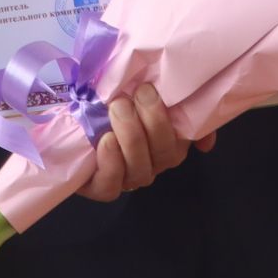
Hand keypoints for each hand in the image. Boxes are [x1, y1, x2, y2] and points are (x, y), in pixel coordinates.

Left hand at [76, 84, 215, 201]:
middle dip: (154, 120)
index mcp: (168, 139)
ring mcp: (129, 177)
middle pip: (166, 153)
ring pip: (140, 167)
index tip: (167, 96)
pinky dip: (111, 161)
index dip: (185, 124)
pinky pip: (112, 184)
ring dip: (131, 134)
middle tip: (137, 92)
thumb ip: (175, 102)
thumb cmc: (112, 99)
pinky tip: (106, 139)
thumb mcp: (140, 90)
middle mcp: (153, 162)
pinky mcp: (102, 187)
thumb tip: (206, 143)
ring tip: (116, 107)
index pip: (188, 138)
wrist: (71, 117)